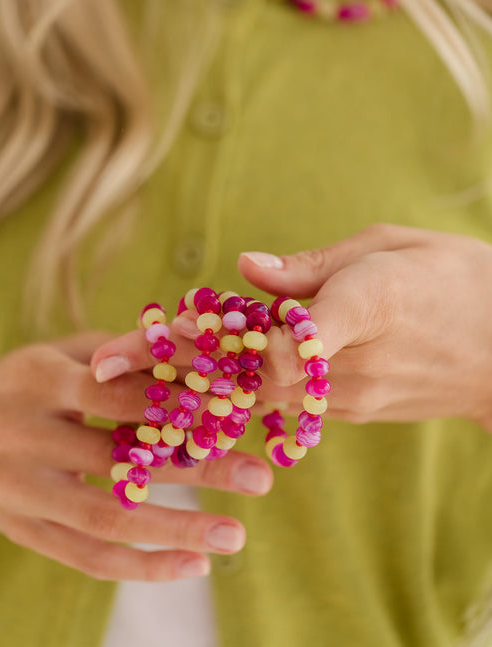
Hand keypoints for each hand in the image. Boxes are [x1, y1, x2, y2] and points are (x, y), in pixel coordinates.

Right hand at [0, 333, 271, 581]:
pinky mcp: (22, 531)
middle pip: (120, 458)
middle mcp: (20, 435)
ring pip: (105, 519)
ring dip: (177, 531)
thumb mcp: (66, 353)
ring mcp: (17, 491)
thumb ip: (126, 354)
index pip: (116, 393)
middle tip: (258, 477)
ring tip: (235, 537)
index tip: (236, 410)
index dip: (178, 402)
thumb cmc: (29, 382)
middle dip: (196, 468)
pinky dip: (142, 567)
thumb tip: (202, 348)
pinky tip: (192, 565)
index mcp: (36, 379)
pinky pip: (86, 558)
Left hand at [238, 223, 491, 430]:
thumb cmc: (449, 277)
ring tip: (242, 334)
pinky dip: (273, 380)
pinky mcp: (360, 414)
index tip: (224, 308)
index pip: (294, 342)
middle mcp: (363, 364)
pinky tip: (278, 352)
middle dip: (229, 350)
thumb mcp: (387, 246)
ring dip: (245, 367)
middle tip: (211, 322)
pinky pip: (296, 403)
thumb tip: (246, 266)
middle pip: (265, 373)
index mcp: (372, 304)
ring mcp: (362, 398)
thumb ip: (312, 263)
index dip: (249, 331)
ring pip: (273, 395)